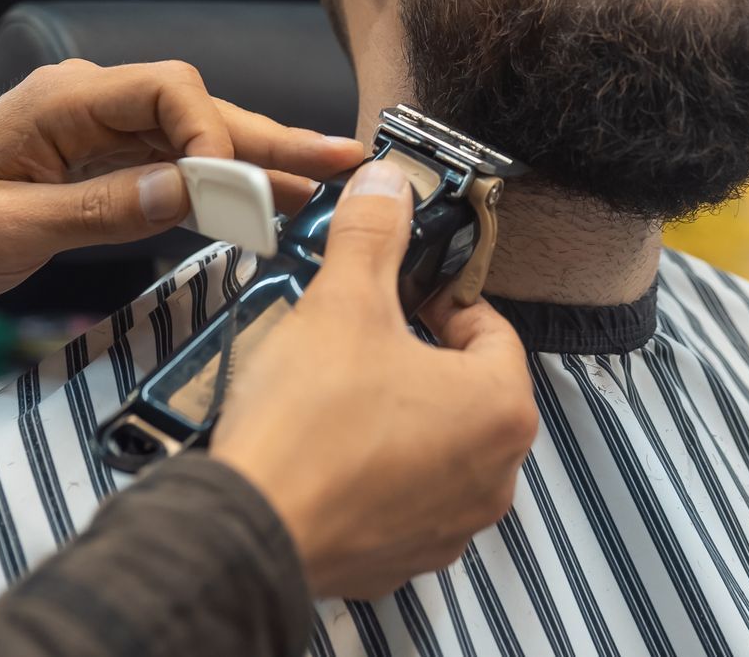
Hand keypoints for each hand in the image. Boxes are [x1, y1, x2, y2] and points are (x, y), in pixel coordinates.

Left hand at [0, 59, 365, 331]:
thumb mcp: (8, 231)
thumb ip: (101, 211)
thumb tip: (189, 190)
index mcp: (65, 100)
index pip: (169, 92)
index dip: (214, 136)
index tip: (235, 193)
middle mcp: (92, 103)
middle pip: (200, 110)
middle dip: (272, 139)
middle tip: (344, 160)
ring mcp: (101, 132)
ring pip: (198, 139)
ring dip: (261, 162)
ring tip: (331, 180)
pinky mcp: (104, 164)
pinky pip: (176, 167)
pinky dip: (224, 185)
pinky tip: (271, 200)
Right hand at [208, 161, 537, 600]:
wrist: (246, 530)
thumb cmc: (308, 426)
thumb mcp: (344, 302)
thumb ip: (374, 234)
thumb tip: (388, 188)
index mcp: (501, 410)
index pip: (490, 330)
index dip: (441, 299)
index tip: (402, 290)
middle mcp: (493, 477)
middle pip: (466, 388)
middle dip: (418, 354)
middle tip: (364, 332)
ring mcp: (450, 526)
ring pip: (434, 445)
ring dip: (397, 413)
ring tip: (339, 387)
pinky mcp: (400, 559)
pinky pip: (399, 498)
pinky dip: (371, 471)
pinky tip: (325, 447)